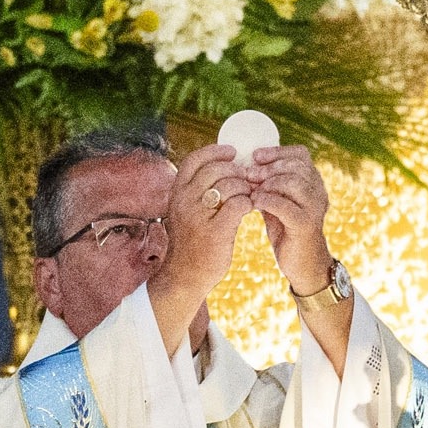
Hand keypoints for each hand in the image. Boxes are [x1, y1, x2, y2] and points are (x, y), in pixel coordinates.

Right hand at [148, 144, 249, 353]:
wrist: (184, 276)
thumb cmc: (190, 242)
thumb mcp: (185, 211)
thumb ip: (196, 192)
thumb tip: (221, 168)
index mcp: (176, 193)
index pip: (195, 160)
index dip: (215, 152)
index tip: (233, 152)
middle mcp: (184, 201)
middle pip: (216, 170)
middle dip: (237, 171)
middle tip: (248, 179)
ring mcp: (198, 216)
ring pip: (229, 185)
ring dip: (245, 187)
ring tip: (250, 195)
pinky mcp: (215, 232)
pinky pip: (239, 205)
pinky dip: (249, 203)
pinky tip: (251, 208)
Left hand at [246, 145, 333, 293]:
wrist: (303, 263)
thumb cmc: (287, 230)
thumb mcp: (277, 202)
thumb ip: (268, 185)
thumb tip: (245, 166)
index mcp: (313, 182)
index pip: (300, 154)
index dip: (277, 152)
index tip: (255, 156)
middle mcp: (318, 192)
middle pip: (296, 166)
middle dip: (268, 167)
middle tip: (248, 174)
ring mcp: (315, 208)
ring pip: (294, 183)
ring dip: (268, 183)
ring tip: (251, 189)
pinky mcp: (306, 225)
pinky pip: (286, 206)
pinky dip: (267, 201)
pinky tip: (254, 203)